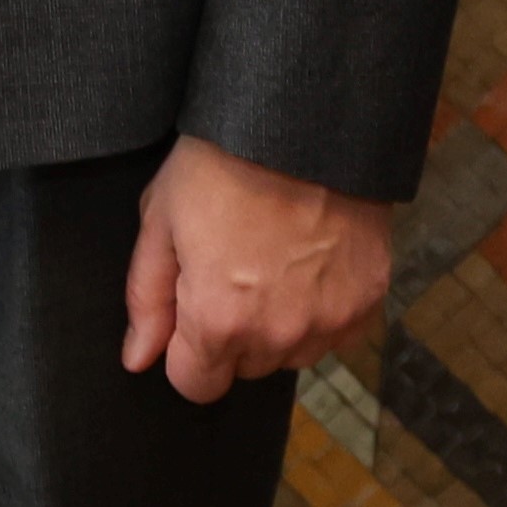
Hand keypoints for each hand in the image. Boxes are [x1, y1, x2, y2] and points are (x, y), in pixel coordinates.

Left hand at [119, 136, 386, 403]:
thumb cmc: (223, 161)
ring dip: (278, 324)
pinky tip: (308, 259)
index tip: (190, 304)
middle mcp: (279, 335)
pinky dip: (320, 308)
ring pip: (291, 353)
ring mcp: (330, 320)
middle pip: (244, 368)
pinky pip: (334, 331)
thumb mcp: (162, 219)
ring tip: (271, 257)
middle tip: (231, 265)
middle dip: (230, 332)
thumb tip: (138, 358)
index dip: (184, 349)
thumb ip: (147, 298)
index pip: (195, 384)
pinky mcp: (368, 300)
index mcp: (219, 320)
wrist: (304, 122)